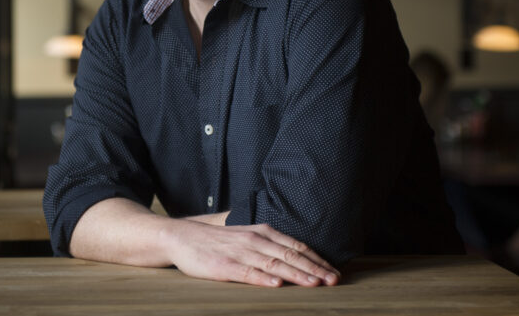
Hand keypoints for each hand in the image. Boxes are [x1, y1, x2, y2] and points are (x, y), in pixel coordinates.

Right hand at [163, 220, 339, 287]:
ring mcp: (240, 253)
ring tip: (314, 284)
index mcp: (262, 232)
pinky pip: (248, 273)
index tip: (334, 272)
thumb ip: (270, 245)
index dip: (317, 259)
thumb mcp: (248, 236)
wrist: (183, 237)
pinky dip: (264, 278)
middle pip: (290, 255)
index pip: (296, 246)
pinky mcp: (224, 266)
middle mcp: (255, 240)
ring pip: (273, 264)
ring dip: (296, 274)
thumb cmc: (219, 241)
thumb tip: (298, 256)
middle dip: (314, 269)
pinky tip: (277, 284)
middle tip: (333, 280)